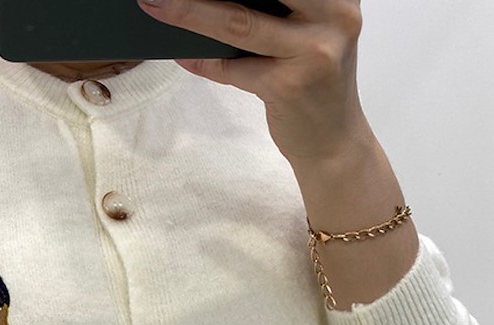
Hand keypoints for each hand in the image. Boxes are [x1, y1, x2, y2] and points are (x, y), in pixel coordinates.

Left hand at [136, 0, 370, 162]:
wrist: (334, 142)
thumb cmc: (315, 83)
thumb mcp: (309, 34)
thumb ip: (278, 10)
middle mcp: (333, 16)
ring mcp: (312, 52)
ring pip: (237, 23)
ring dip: (191, 14)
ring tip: (160, 5)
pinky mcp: (287, 87)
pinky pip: (231, 69)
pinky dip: (203, 62)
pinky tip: (182, 55)